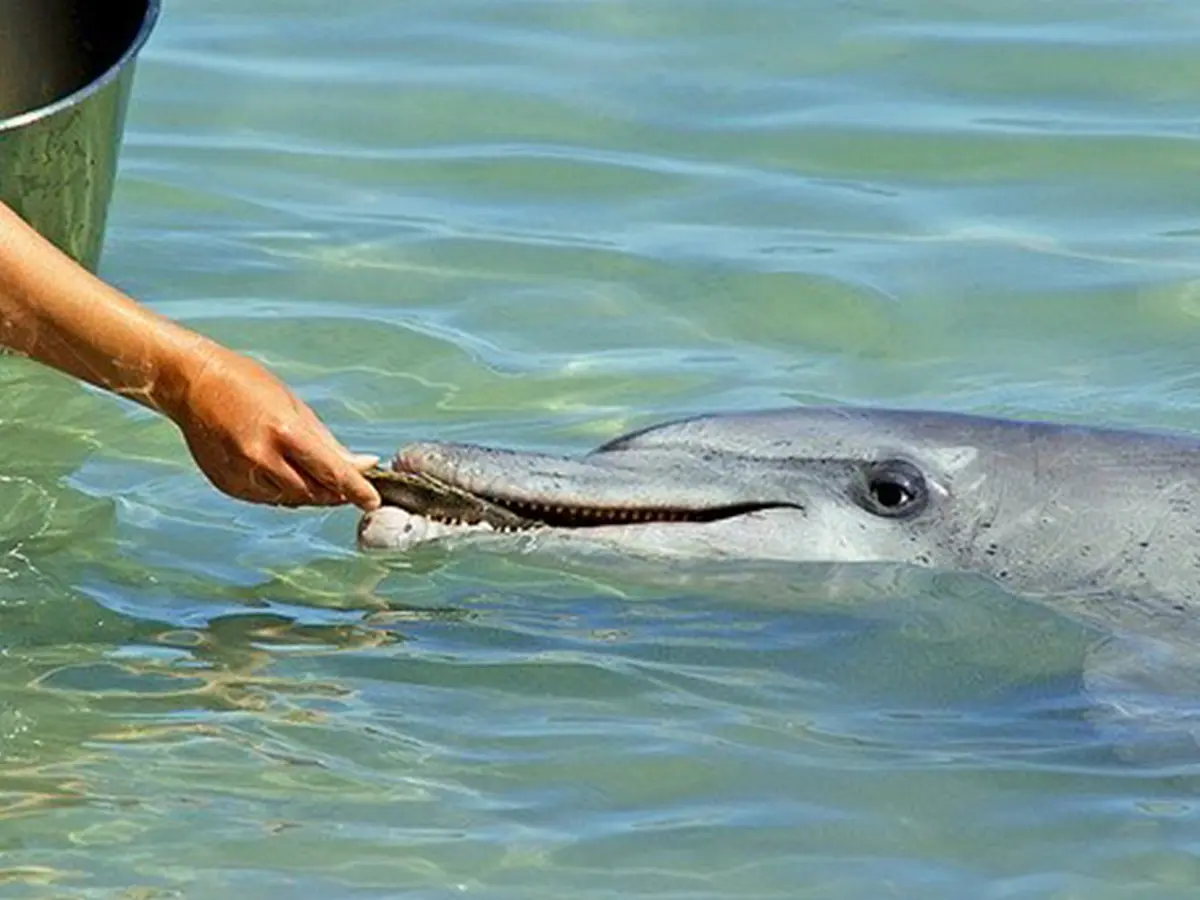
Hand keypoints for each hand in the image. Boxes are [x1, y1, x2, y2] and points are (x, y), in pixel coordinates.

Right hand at [166, 341, 381, 510]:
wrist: (191, 384)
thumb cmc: (248, 386)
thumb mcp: (295, 407)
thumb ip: (329, 444)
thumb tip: (363, 464)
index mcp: (283, 433)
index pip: (331, 472)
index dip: (356, 490)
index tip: (373, 501)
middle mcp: (261, 459)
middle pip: (314, 493)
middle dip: (335, 493)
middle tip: (350, 487)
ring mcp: (242, 475)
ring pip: (291, 500)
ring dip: (310, 492)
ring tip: (311, 471)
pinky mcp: (228, 485)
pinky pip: (267, 498)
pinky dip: (282, 490)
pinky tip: (281, 471)